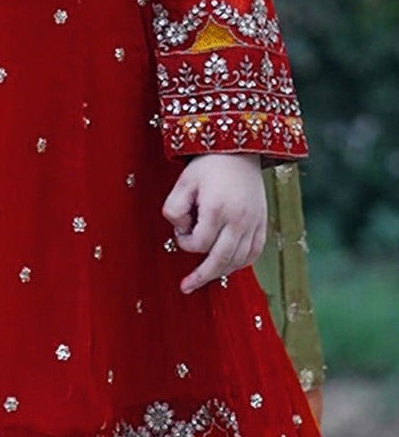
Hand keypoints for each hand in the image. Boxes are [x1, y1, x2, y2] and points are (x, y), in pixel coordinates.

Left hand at [162, 154, 266, 294]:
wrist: (240, 149)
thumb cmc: (208, 165)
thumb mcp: (183, 181)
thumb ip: (173, 208)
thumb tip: (182, 231)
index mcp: (218, 209)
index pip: (198, 243)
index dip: (184, 241)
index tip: (181, 228)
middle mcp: (239, 220)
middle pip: (220, 260)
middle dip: (201, 276)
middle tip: (186, 287)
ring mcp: (254, 222)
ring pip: (239, 260)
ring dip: (220, 271)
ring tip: (204, 278)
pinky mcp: (263, 222)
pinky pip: (254, 252)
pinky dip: (240, 263)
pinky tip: (228, 265)